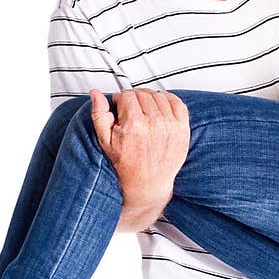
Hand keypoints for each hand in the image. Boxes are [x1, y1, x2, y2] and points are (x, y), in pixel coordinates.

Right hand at [90, 89, 189, 210]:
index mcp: (134, 125)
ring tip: (144, 109)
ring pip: (159, 96)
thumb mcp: (105, 141)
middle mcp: (154, 124)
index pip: (127, 95)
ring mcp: (170, 126)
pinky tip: (161, 106)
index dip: (121, 99)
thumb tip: (96, 94)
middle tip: (131, 109)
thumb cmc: (126, 164)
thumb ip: (99, 114)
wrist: (147, 183)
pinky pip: (177, 103)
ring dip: (150, 98)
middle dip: (134, 98)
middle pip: (143, 94)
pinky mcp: (182, 129)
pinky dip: (169, 100)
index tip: (120, 105)